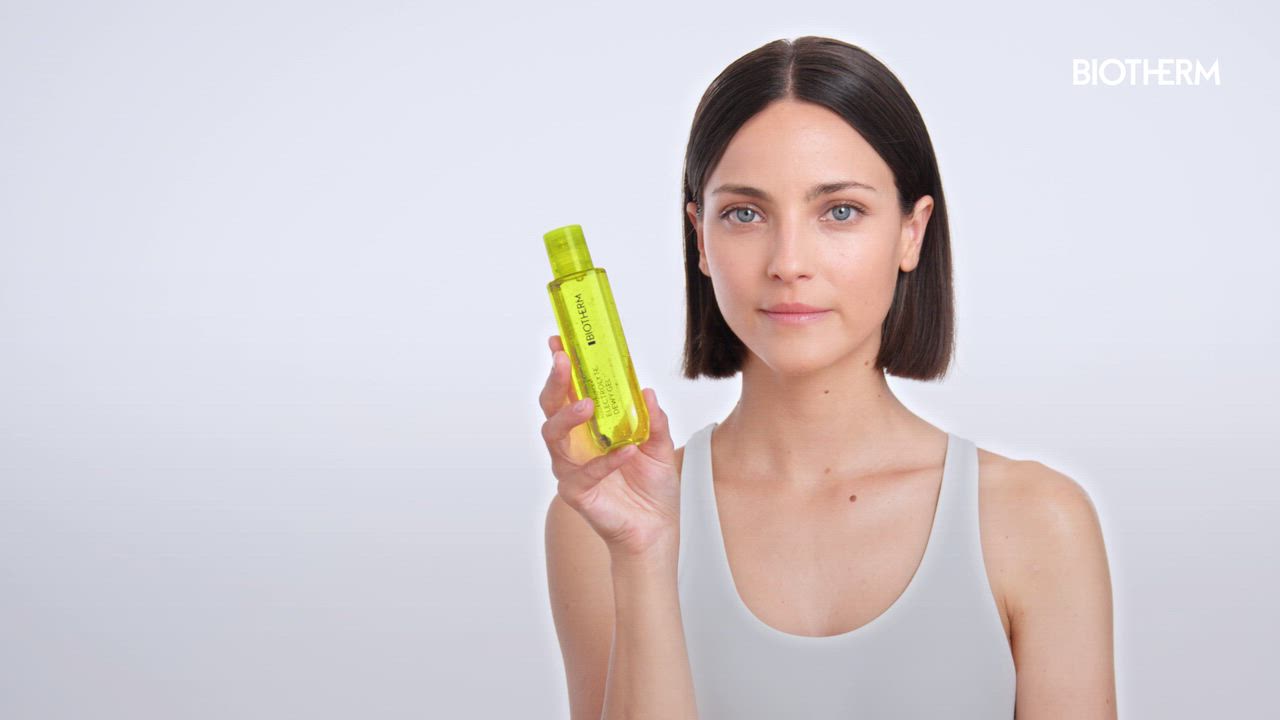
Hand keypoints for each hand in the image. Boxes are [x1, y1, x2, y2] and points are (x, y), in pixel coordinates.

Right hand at [538, 334, 679, 558]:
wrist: (656, 528)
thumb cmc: (652, 485)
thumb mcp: (660, 444)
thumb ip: (653, 418)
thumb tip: (645, 390)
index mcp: (589, 427)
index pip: (568, 391)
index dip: (561, 367)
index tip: (559, 341)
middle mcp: (573, 444)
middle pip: (550, 407)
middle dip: (555, 381)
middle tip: (563, 360)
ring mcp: (570, 468)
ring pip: (554, 437)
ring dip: (569, 416)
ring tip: (588, 404)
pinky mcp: (576, 493)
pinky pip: (586, 473)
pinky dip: (607, 460)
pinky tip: (626, 451)